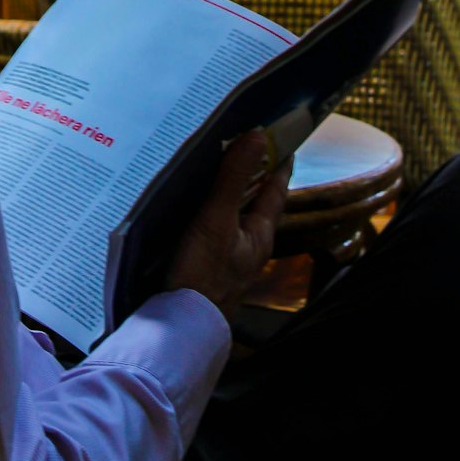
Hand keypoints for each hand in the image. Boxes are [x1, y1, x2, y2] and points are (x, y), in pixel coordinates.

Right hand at [164, 131, 291, 320]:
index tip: (281, 135)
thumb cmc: (203, 274)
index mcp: (260, 234)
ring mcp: (226, 254)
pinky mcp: (204, 261)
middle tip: (238, 137)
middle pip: (253, 199)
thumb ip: (234, 179)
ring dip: (224, 187)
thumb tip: (259, 136)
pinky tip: (186, 197)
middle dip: (248, 171)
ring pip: (230, 211)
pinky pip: (210, 223)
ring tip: (209, 159)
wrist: (178, 325)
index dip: (279, 162)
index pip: (276, 190)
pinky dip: (204, 205)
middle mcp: (247, 243)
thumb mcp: (217, 220)